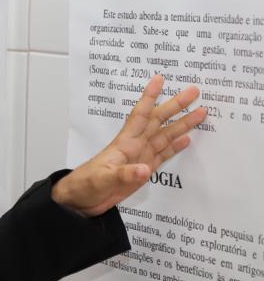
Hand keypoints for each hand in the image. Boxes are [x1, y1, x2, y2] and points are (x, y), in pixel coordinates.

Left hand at [52, 74, 207, 216]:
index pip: (140, 115)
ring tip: (201, 112)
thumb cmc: (86, 185)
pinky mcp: (143, 171)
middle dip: (175, 105)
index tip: (159, 79)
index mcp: (124, 143)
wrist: (80, 200)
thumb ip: (124, 174)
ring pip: (165, 136)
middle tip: (194, 91)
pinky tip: (187, 139)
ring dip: (182, 125)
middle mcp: (135, 146)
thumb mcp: (103, 179)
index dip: (149, 97)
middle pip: (158, 121)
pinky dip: (175, 147)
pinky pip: (163, 155)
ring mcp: (140, 158)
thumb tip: (145, 169)